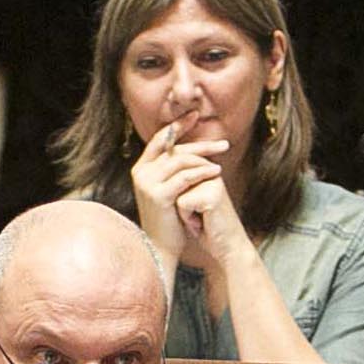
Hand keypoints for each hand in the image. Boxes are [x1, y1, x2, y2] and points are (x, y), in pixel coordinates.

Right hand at [128, 117, 237, 270]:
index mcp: (141, 168)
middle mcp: (140, 173)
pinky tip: (216, 172)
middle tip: (224, 144)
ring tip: (221, 163)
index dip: (179, 125)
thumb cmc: (169, 220)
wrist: (160, 248)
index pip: (161, 139)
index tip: (196, 114)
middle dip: (201, 144)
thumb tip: (194, 150)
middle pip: (175, 148)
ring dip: (204, 160)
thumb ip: (175, 169)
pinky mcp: (158, 195)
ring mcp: (147, 183)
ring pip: (181, 160)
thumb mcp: (170, 189)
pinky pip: (185, 177)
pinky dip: (202, 173)